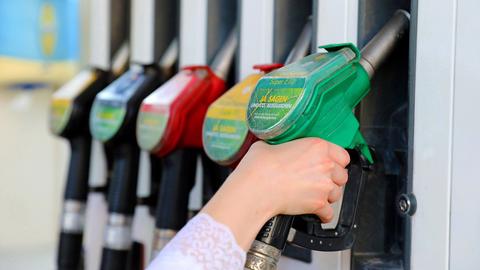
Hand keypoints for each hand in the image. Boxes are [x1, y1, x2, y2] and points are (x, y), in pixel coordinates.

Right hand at [202, 138, 349, 249]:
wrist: (254, 188)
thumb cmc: (259, 166)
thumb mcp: (269, 144)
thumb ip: (283, 145)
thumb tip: (278, 147)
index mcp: (317, 146)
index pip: (343, 155)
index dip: (336, 161)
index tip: (329, 165)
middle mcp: (325, 165)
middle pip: (342, 175)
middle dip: (332, 179)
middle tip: (319, 181)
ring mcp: (324, 185)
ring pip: (337, 194)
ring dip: (327, 196)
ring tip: (314, 195)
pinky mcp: (318, 204)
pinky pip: (329, 213)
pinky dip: (323, 214)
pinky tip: (316, 212)